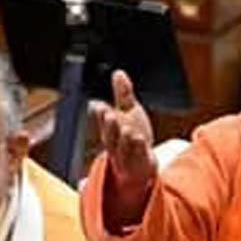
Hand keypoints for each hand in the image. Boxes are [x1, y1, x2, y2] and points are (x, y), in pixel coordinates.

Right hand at [90, 70, 157, 229]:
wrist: (141, 168)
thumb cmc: (132, 138)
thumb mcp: (130, 113)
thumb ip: (123, 94)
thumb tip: (118, 73)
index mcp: (111, 130)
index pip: (103, 121)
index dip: (101, 114)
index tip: (100, 105)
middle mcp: (115, 144)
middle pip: (109, 135)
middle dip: (109, 126)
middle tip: (110, 114)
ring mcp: (126, 156)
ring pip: (122, 148)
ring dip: (123, 139)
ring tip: (127, 129)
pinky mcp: (139, 164)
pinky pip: (137, 157)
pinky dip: (138, 149)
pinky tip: (139, 139)